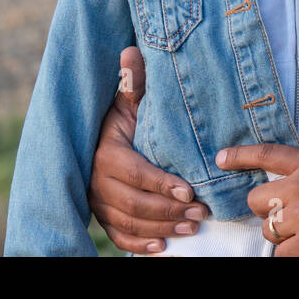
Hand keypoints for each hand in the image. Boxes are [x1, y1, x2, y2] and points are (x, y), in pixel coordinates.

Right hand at [86, 46, 209, 253]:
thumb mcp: (129, 101)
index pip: (135, 173)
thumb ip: (133, 83)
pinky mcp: (101, 216)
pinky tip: (163, 247)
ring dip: (162, 229)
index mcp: (105, 152)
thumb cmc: (124, 119)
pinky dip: (139, 244)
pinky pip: (118, 236)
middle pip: (134, 203)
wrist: (98, 139)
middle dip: (169, 211)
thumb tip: (132, 51)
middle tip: (201, 212)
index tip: (190, 191)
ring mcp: (97, 202)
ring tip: (192, 227)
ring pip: (129, 222)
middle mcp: (97, 181)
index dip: (162, 185)